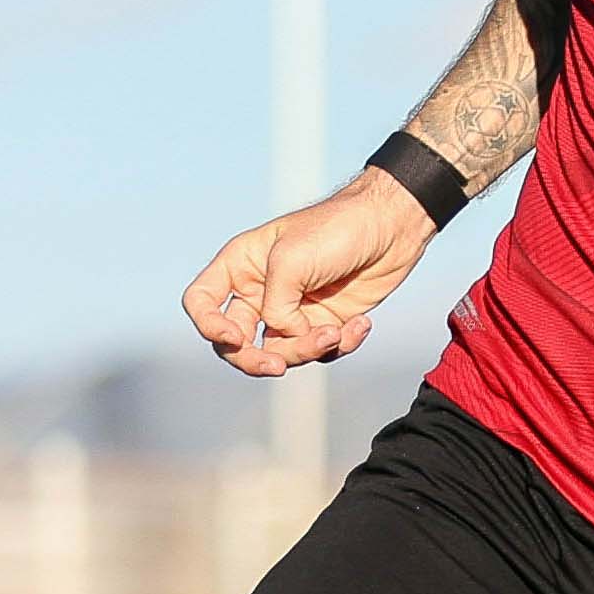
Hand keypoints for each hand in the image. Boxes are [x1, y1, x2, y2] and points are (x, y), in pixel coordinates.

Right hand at [182, 172, 435, 375]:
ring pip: (281, 352)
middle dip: (253, 360)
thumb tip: (285, 336)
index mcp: (241, 265)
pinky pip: (320, 351)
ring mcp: (293, 310)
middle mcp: (260, 290)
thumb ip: (275, 305)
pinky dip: (339, 345)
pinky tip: (359, 325)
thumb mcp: (291, 260)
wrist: (392, 227)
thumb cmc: (337, 230)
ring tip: (334, 332)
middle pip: (235, 342)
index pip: (201, 301)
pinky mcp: (325, 322)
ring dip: (307, 350)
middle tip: (279, 366)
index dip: (207, 326)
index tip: (234, 337)